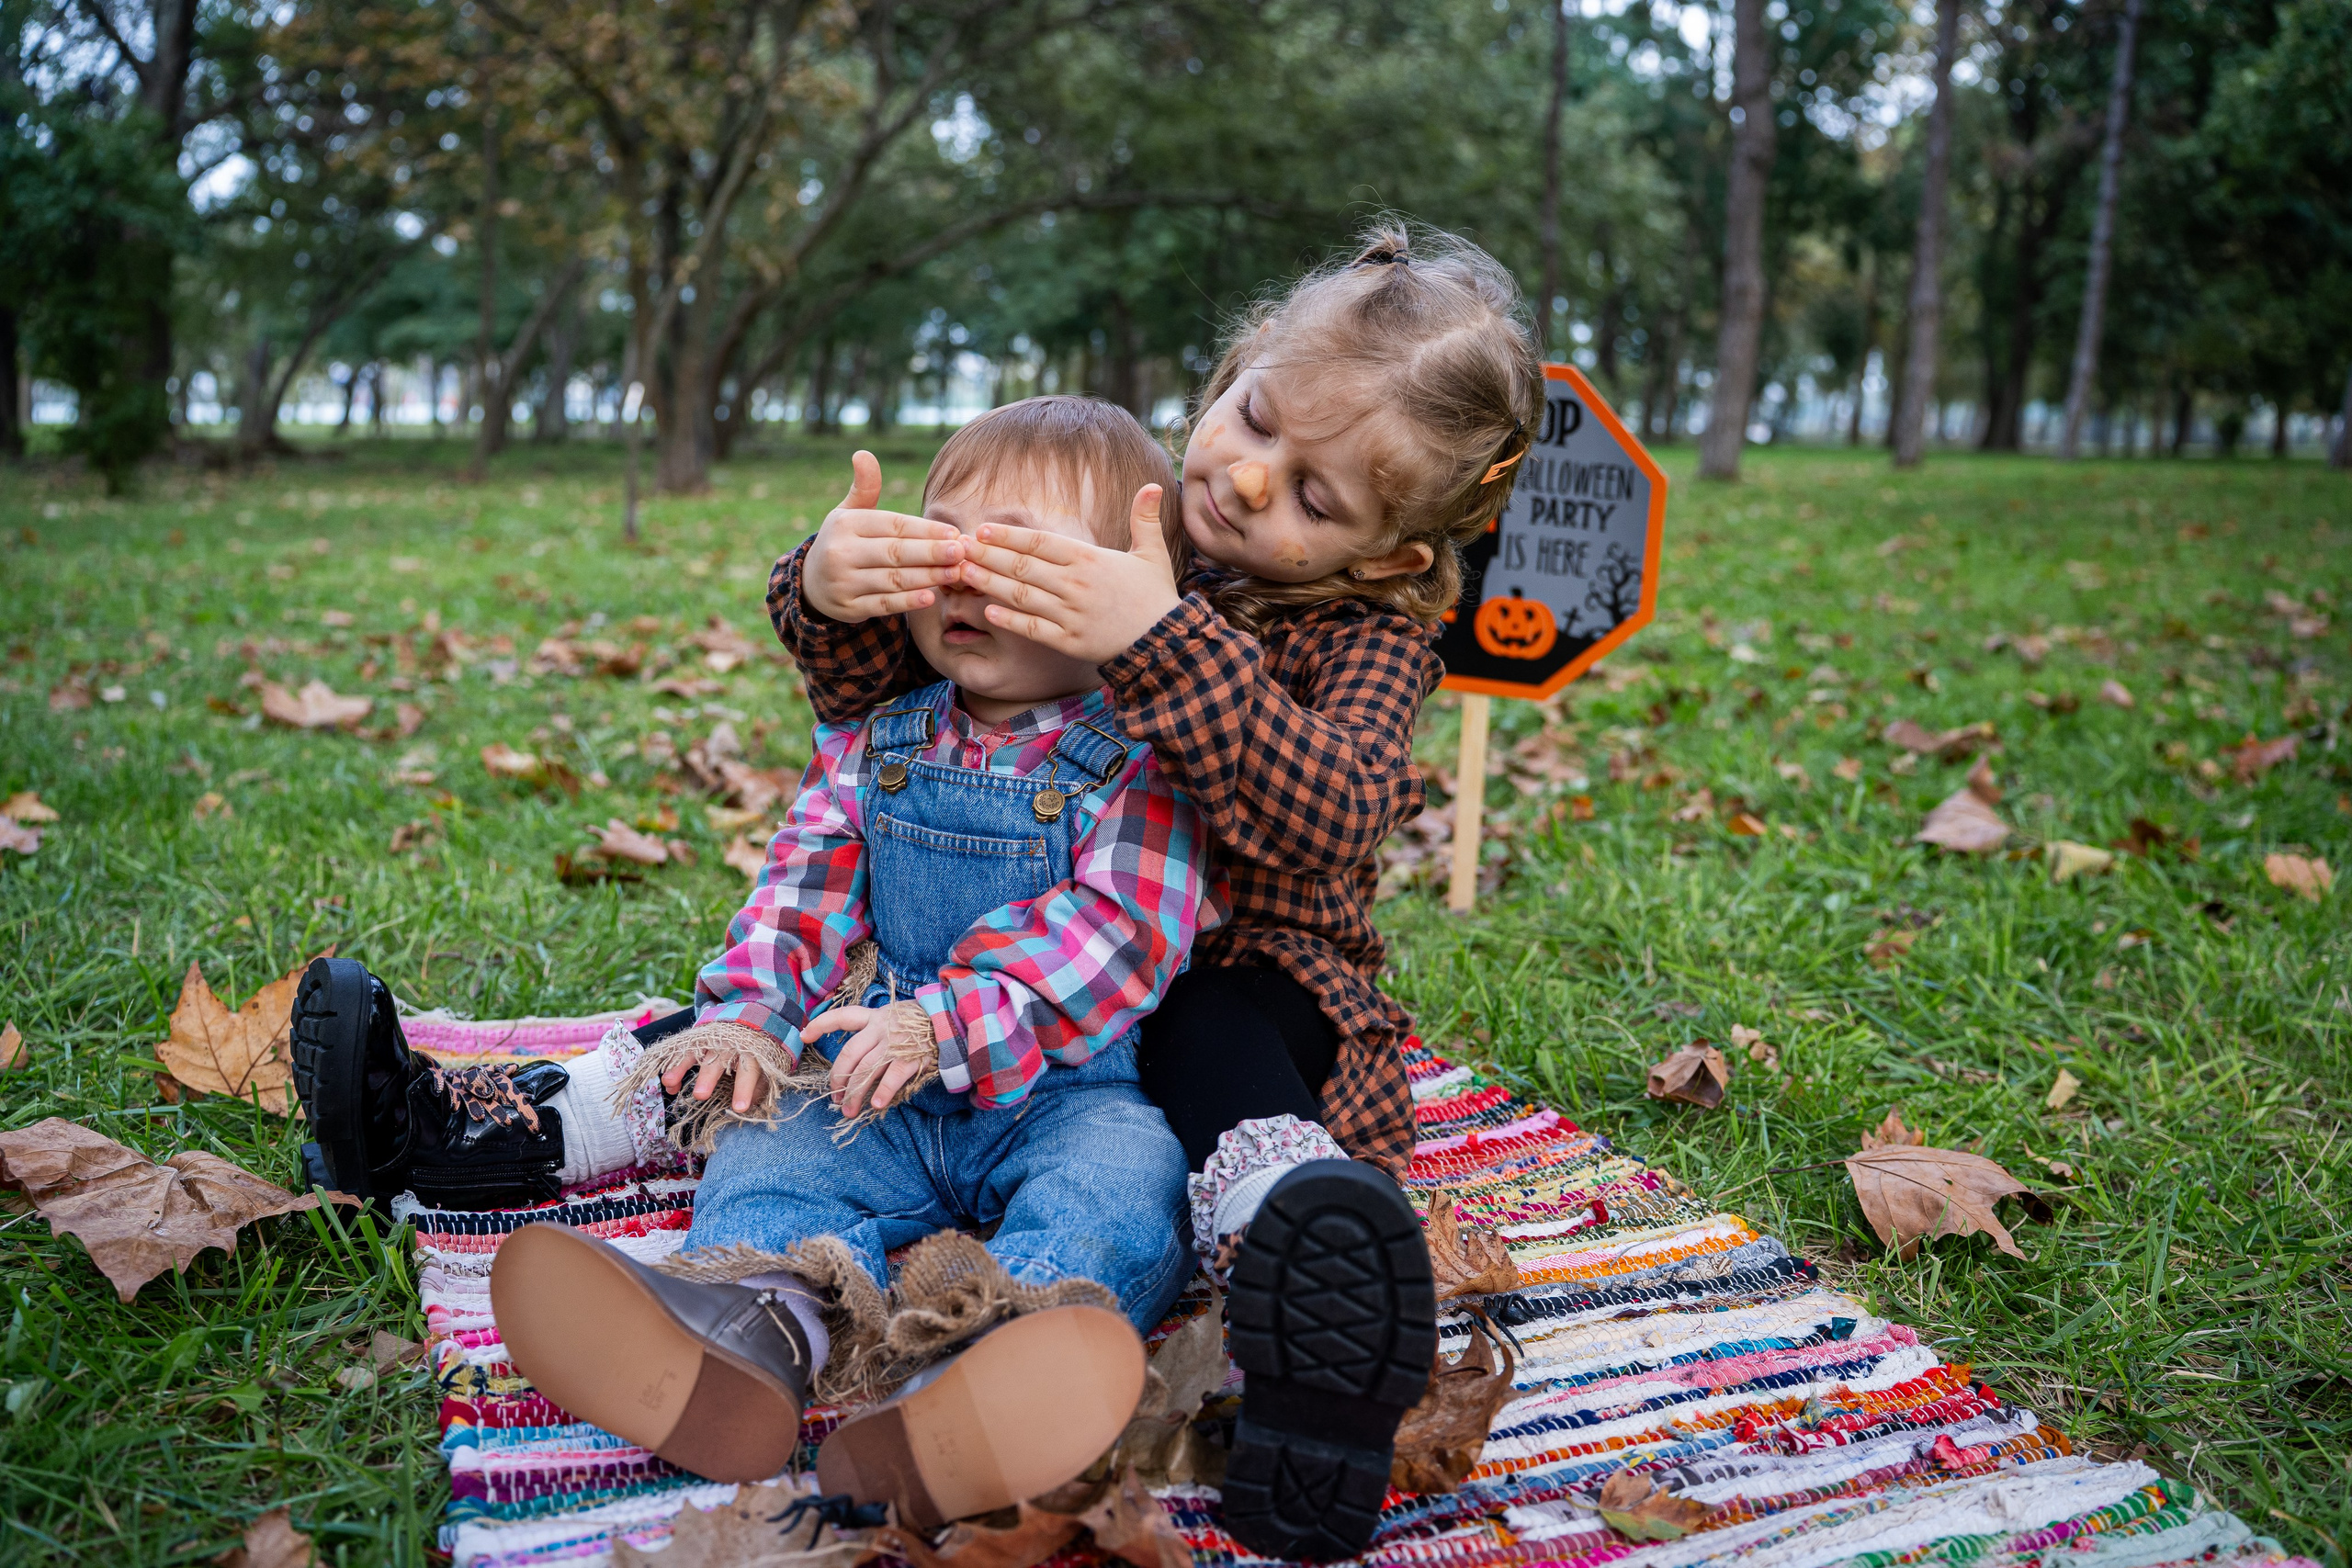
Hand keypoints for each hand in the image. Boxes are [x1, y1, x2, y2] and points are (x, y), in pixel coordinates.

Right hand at [659, 1046, 768, 1113]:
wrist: (747, 1018)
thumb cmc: (756, 1051)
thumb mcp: (764, 1066)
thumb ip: (760, 1086)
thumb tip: (755, 1105)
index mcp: (751, 1053)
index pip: (749, 1072)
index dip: (744, 1089)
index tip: (739, 1108)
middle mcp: (730, 1045)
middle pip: (719, 1061)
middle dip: (709, 1078)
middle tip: (700, 1095)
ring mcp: (712, 1041)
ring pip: (696, 1054)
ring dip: (682, 1067)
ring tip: (669, 1082)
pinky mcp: (699, 1039)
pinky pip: (684, 1052)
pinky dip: (675, 1066)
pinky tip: (668, 1083)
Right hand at [802, 450, 966, 621]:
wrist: (812, 584)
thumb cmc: (843, 541)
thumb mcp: (848, 513)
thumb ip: (864, 488)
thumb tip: (863, 453)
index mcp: (846, 524)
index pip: (892, 525)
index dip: (925, 529)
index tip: (954, 532)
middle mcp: (841, 553)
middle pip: (895, 552)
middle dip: (931, 552)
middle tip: (962, 551)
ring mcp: (844, 582)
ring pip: (893, 580)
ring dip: (927, 577)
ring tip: (956, 573)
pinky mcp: (849, 608)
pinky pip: (883, 605)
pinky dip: (908, 602)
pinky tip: (931, 598)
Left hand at [803, 1001, 935, 1117]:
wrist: (952, 1021)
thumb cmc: (919, 1026)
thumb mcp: (893, 1021)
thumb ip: (875, 1037)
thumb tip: (854, 1068)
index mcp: (874, 1017)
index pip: (842, 1017)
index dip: (822, 1025)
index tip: (804, 1035)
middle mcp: (880, 1028)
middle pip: (849, 1054)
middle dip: (838, 1079)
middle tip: (836, 1098)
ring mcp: (894, 1042)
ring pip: (866, 1070)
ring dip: (855, 1093)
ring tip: (849, 1111)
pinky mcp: (910, 1056)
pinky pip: (892, 1076)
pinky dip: (883, 1092)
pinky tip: (876, 1104)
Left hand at [955, 485, 1182, 664]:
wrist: (1165, 643)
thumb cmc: (1155, 597)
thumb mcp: (1152, 554)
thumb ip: (1144, 519)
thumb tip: (1152, 484)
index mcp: (1089, 559)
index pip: (1040, 542)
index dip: (1008, 535)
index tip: (982, 529)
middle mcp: (1075, 584)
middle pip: (1022, 566)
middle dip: (987, 554)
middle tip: (958, 547)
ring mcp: (1070, 614)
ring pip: (1020, 595)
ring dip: (988, 583)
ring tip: (963, 573)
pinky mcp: (1069, 642)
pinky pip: (1032, 629)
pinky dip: (1008, 620)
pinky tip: (986, 611)